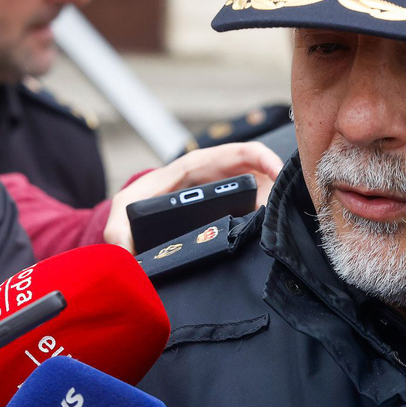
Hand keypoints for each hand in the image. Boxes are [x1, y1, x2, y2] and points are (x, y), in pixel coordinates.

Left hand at [104, 142, 283, 252]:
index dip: (261, 158)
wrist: (135, 228)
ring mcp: (227, 197)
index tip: (278, 173)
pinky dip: (269, 221)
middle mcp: (216, 179)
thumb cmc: (130, 212)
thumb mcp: (121, 216)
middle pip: (258, 172)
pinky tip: (277, 238)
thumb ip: (118, 231)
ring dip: (275, 206)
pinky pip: (256, 214)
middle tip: (287, 208)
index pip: (237, 153)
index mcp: (195, 169)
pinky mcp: (231, 216)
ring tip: (284, 226)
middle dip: (277, 186)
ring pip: (262, 195)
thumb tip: (126, 252)